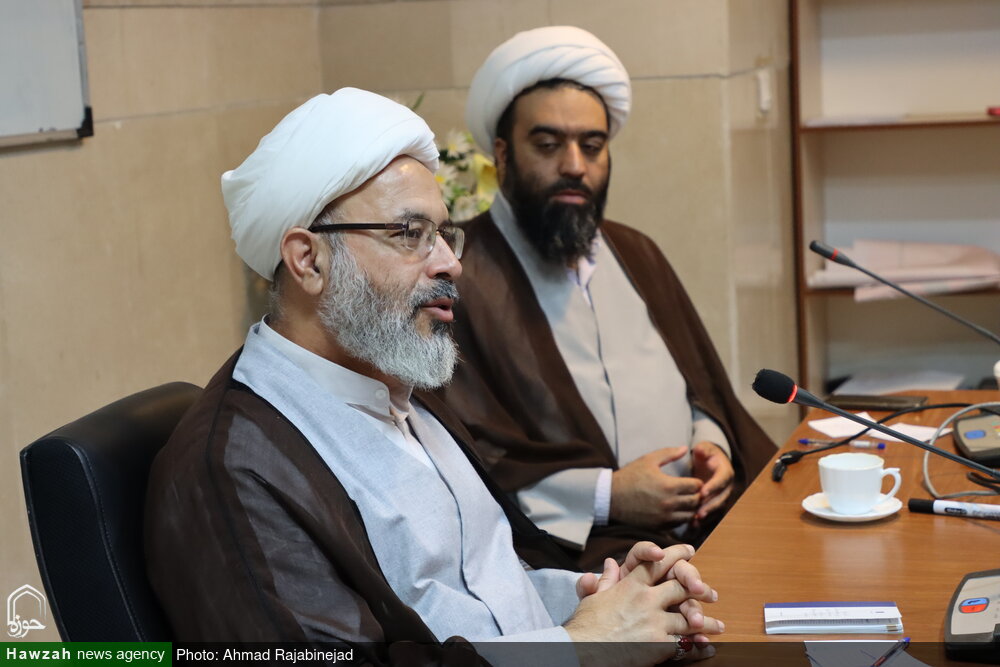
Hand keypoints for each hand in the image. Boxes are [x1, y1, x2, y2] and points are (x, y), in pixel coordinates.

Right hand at [565, 545, 722, 665]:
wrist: (581, 649)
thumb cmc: (585, 625)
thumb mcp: (593, 597)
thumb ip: (606, 580)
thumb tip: (610, 563)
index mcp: (630, 585)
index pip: (657, 563)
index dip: (676, 555)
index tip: (689, 552)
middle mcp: (646, 599)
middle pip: (681, 587)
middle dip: (699, 588)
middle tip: (711, 593)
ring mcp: (654, 622)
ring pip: (688, 618)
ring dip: (705, 622)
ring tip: (718, 626)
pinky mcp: (658, 645)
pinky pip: (685, 644)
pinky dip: (698, 647)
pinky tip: (708, 648)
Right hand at [610, 447, 702, 527]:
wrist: (610, 497)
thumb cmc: (629, 476)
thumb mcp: (648, 460)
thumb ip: (669, 453)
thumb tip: (685, 448)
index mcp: (668, 485)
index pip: (696, 486)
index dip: (697, 482)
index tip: (693, 481)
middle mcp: (669, 503)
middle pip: (696, 502)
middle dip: (697, 496)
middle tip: (692, 492)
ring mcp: (664, 517)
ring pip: (690, 516)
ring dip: (691, 509)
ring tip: (685, 502)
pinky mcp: (659, 526)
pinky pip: (678, 524)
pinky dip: (681, 518)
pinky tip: (675, 510)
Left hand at [690, 442, 734, 521]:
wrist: (711, 462)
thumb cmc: (706, 454)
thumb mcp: (705, 449)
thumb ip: (702, 449)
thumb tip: (700, 449)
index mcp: (726, 471)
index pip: (721, 480)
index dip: (713, 486)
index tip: (702, 492)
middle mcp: (727, 486)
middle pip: (720, 497)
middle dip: (710, 505)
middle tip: (699, 512)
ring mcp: (722, 495)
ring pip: (717, 506)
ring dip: (707, 513)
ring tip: (696, 519)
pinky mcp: (716, 502)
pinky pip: (712, 512)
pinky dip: (704, 518)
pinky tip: (693, 524)